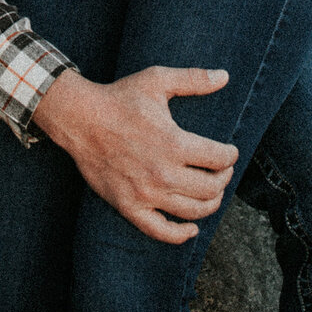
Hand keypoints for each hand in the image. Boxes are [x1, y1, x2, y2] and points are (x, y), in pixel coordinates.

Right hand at [33, 66, 237, 243]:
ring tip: (212, 193)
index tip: (230, 152)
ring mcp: (146, 194)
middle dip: (224, 179)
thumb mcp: (157, 80)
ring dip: (211, 204)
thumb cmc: (120, 98)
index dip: (231, 155)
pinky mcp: (130, 207)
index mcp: (174, 143)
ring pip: (192, 212)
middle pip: (211, 188)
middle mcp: (163, 173)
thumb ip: (194, 79)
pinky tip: (190, 229)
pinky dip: (180, 235)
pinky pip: (161, 232)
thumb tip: (225, 76)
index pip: (219, 158)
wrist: (81, 119)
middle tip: (223, 171)